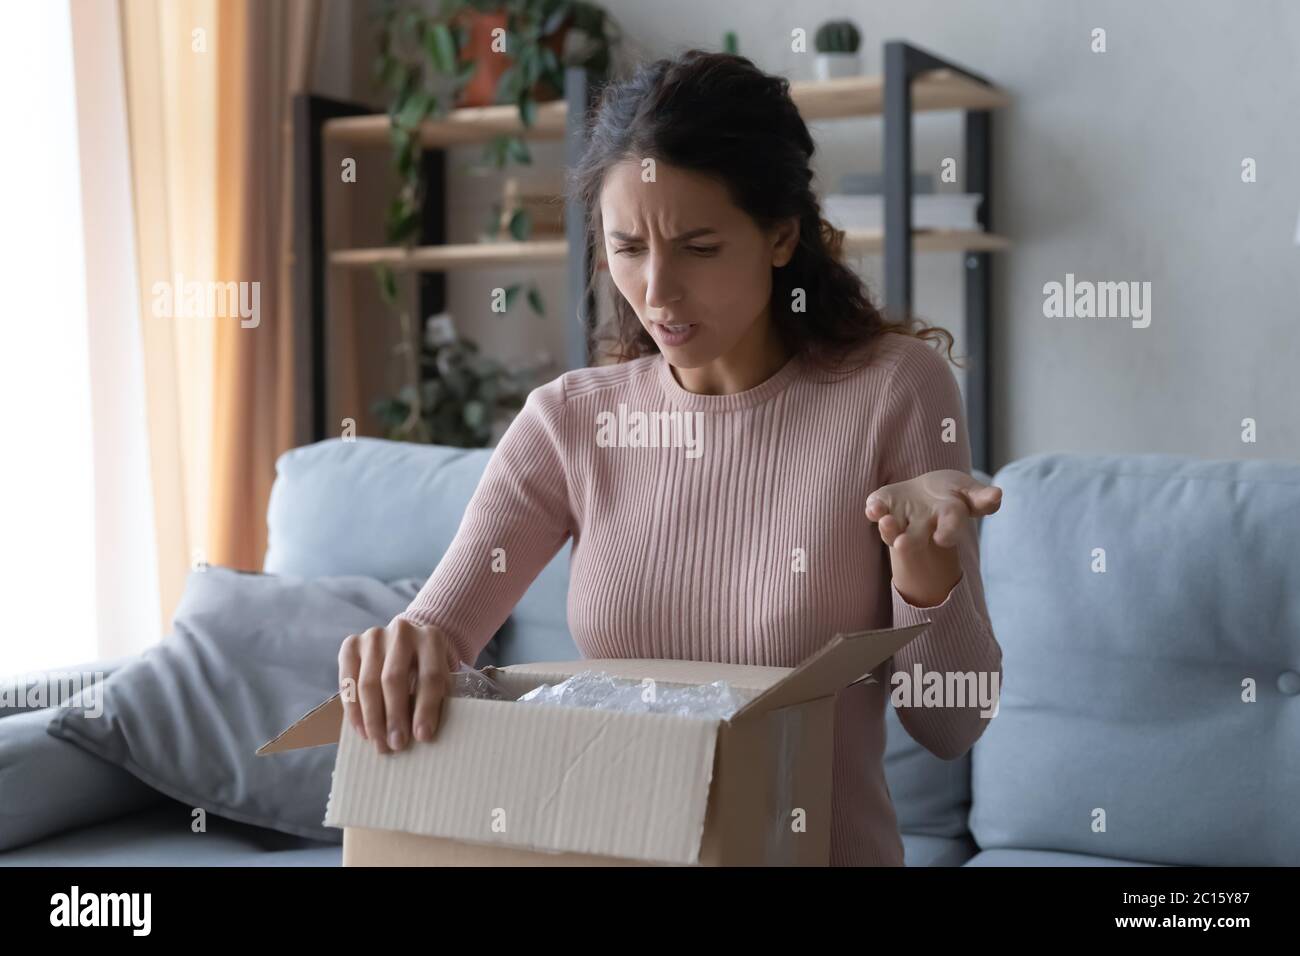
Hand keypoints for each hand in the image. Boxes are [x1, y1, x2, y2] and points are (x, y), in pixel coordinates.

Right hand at [337, 619, 458, 754]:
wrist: (407, 642)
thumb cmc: (426, 668)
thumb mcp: (441, 678)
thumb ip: (435, 699)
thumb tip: (422, 736)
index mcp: (432, 638)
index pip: (430, 676)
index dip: (426, 709)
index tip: (422, 737)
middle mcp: (401, 631)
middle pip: (394, 679)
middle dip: (394, 717)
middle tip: (396, 745)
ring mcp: (373, 636)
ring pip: (368, 683)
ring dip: (372, 718)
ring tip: (379, 743)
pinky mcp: (351, 645)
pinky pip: (348, 682)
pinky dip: (353, 710)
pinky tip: (361, 730)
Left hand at [865, 469, 1002, 605]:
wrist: (924, 493)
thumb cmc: (950, 493)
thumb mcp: (967, 490)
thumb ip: (981, 497)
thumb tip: (998, 495)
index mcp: (945, 520)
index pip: (949, 527)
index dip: (947, 531)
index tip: (943, 538)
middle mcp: (921, 526)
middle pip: (915, 538)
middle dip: (910, 542)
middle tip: (903, 544)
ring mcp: (899, 519)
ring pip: (892, 531)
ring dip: (888, 529)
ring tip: (886, 522)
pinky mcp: (883, 506)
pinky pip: (876, 510)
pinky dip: (874, 509)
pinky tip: (873, 508)